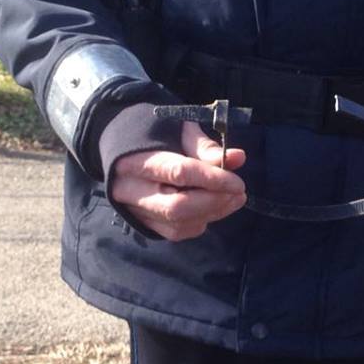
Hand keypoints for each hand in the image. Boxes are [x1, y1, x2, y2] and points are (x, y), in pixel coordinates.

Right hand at [111, 121, 246, 240]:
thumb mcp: (179, 131)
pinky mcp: (144, 224)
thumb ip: (205, 147)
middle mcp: (130, 190)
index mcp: (136, 159)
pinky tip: (213, 208)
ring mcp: (135, 211)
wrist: (125, 153)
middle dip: (213, 202)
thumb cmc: (157, 137)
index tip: (238, 183)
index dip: (212, 180)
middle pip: (176, 207)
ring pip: (178, 223)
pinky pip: (177, 232)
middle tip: (238, 193)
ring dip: (212, 213)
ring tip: (233, 198)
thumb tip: (238, 157)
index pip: (178, 173)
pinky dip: (201, 222)